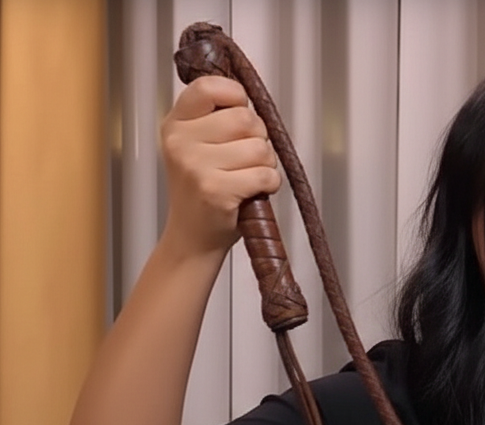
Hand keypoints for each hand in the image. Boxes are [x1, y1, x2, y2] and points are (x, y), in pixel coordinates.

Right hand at [159, 75, 280, 254]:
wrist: (192, 238)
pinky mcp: (216, 190)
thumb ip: (218, 118)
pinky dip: (269, 185)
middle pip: (246, 119)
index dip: (236, 97)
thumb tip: (251, 97)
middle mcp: (181, 142)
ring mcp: (196, 166)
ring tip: (246, 178)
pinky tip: (252, 192)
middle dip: (259, 138)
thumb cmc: (204, 191)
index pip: (210, 86)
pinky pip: (265, 175)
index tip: (239, 112)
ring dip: (266, 165)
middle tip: (245, 159)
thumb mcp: (198, 146)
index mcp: (176, 124)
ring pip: (260, 148)